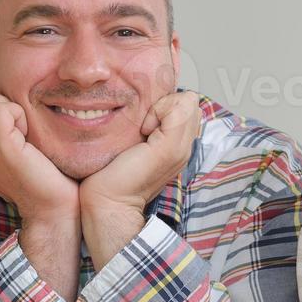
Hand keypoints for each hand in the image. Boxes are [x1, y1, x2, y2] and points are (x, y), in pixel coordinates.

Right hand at [0, 86, 77, 221]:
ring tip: (22, 129)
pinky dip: (18, 113)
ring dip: (8, 106)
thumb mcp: (9, 147)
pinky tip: (27, 132)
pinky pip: (1, 111)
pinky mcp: (3, 149)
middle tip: (16, 122)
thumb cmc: (39, 175)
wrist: (52, 207)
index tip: (9, 118)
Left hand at [79, 92, 200, 214]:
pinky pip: (178, 109)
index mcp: (178, 145)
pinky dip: (159, 111)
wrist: (109, 199)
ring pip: (188, 102)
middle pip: (191, 102)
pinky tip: (143, 130)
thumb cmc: (114, 173)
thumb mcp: (137, 143)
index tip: (145, 123)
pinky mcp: (170, 147)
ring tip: (145, 128)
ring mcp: (181, 148)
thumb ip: (150, 126)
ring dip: (163, 106)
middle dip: (167, 103)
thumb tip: (150, 105)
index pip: (189, 107)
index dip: (167, 105)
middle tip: (146, 123)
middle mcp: (185, 146)